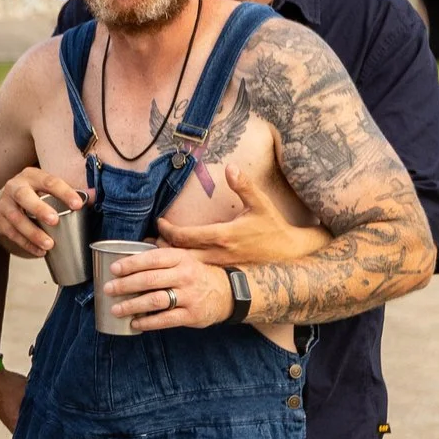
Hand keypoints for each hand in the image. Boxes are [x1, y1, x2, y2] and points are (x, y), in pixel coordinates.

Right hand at [0, 167, 85, 257]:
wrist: (4, 201)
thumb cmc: (33, 193)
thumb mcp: (48, 188)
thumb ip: (71, 192)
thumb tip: (95, 196)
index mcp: (32, 176)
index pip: (49, 181)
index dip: (64, 192)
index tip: (77, 205)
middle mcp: (15, 187)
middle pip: (24, 196)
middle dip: (39, 209)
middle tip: (54, 221)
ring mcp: (4, 204)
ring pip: (16, 218)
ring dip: (32, 233)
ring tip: (49, 245)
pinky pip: (12, 234)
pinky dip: (26, 244)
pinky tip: (39, 251)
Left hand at [102, 245, 233, 330]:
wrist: (228, 293)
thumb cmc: (197, 274)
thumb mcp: (185, 258)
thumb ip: (162, 254)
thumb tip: (136, 245)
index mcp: (180, 259)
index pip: (152, 259)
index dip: (131, 264)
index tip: (113, 269)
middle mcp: (185, 276)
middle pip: (150, 280)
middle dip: (125, 285)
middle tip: (108, 289)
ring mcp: (189, 296)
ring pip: (155, 300)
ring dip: (132, 305)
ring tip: (115, 309)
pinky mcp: (191, 315)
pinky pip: (165, 320)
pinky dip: (147, 322)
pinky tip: (134, 323)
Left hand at [157, 163, 326, 264]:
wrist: (289, 252)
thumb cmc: (273, 226)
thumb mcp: (260, 203)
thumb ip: (244, 185)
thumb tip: (231, 167)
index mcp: (223, 235)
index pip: (185, 236)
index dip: (168, 230)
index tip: (159, 223)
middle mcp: (218, 253)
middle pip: (180, 255)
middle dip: (162, 249)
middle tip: (149, 241)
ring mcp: (220, 265)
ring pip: (187, 266)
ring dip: (170, 260)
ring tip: (156, 253)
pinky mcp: (223, 271)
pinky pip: (197, 271)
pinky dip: (183, 267)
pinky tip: (175, 264)